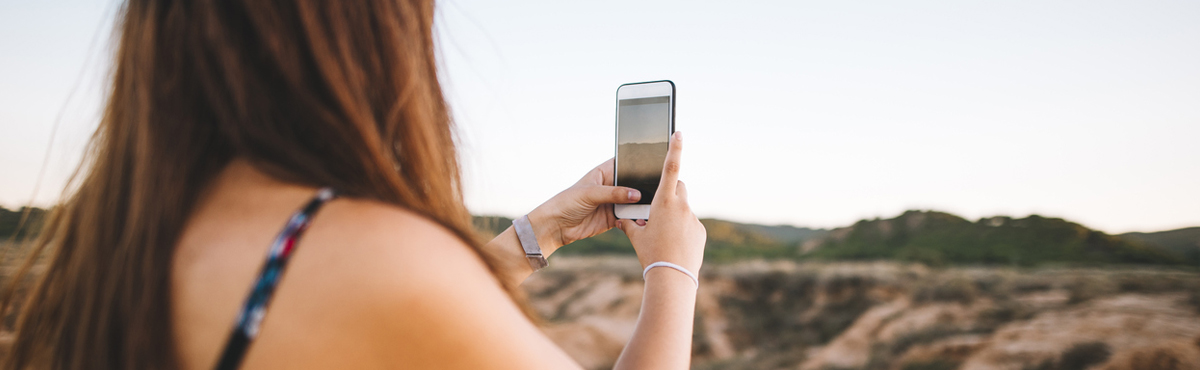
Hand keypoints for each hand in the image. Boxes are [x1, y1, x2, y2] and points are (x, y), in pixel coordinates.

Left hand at [527, 158, 641, 250]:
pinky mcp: (613, 218)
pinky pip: (629, 218)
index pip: (625, 164)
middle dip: (643, 187)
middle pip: (633, 184)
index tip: (652, 165)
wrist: (557, 226)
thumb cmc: (567, 202)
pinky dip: (635, 219)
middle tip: (656, 188)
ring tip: (652, 205)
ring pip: (634, 202)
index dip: (637, 163)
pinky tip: (640, 219)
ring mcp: (613, 203)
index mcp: (604, 173)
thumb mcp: (590, 193)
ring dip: (641, 205)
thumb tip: (636, 194)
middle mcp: (611, 187)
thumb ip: (614, 193)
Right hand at [619, 132, 706, 272]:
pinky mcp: (700, 231)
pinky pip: (690, 224)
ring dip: (674, 215)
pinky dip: (682, 229)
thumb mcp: (636, 236)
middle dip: (669, 191)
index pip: (670, 168)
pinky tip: (674, 245)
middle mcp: (681, 206)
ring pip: (683, 208)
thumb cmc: (651, 254)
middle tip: (657, 206)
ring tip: (664, 235)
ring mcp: (693, 218)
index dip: (674, 148)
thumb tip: (623, 217)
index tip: (678, 133)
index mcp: (663, 202)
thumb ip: (629, 222)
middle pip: (678, 188)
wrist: (673, 277)